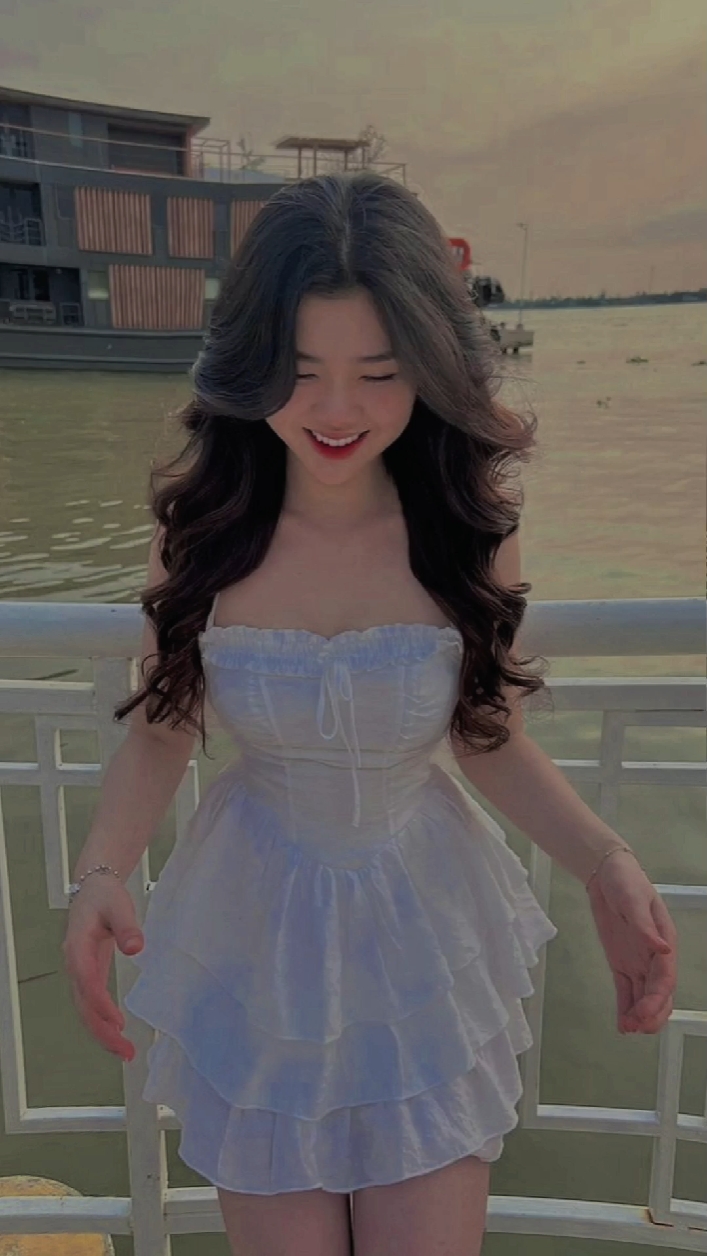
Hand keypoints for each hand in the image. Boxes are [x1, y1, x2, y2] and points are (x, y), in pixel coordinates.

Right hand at [62, 878, 143, 1062]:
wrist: (92, 888)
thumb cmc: (104, 897)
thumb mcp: (118, 905)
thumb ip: (127, 926)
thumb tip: (135, 948)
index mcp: (78, 945)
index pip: (86, 980)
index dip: (100, 1003)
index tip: (117, 1022)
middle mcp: (74, 963)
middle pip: (82, 1004)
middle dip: (101, 1031)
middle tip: (125, 1051)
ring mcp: (79, 971)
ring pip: (84, 1009)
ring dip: (102, 1032)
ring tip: (125, 1051)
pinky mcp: (88, 973)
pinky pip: (91, 1003)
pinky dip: (101, 1020)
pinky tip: (117, 1032)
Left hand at [586, 849, 677, 1035]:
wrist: (606, 874)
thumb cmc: (625, 882)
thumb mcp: (633, 899)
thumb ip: (645, 926)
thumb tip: (662, 948)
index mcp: (664, 941)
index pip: (665, 978)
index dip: (657, 999)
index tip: (645, 1012)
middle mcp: (654, 956)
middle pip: (658, 993)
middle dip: (651, 1013)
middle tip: (637, 1027)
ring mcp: (638, 962)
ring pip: (644, 996)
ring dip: (639, 1015)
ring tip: (628, 1028)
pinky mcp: (621, 963)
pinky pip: (626, 990)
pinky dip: (625, 1007)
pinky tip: (623, 1024)